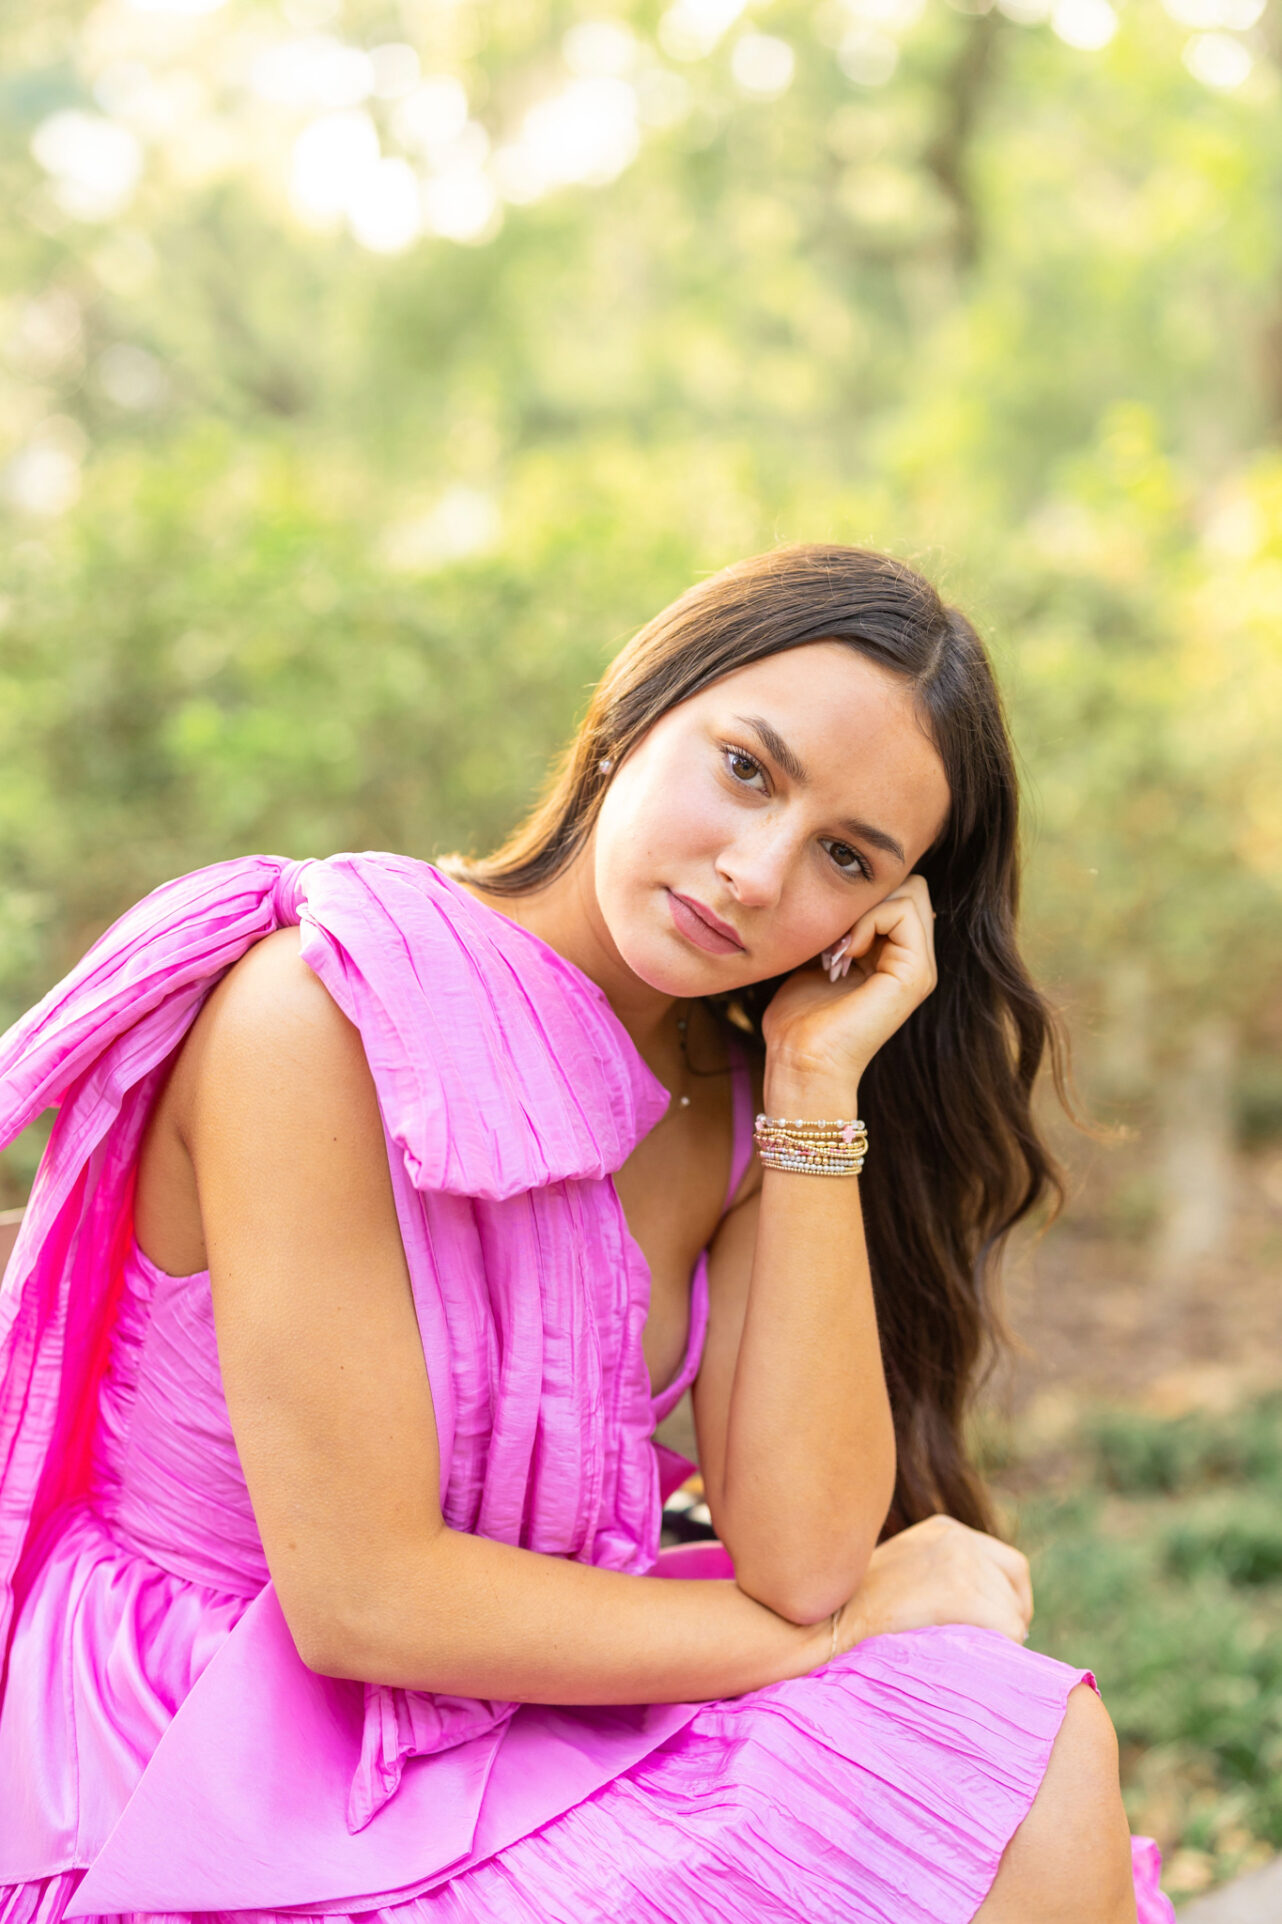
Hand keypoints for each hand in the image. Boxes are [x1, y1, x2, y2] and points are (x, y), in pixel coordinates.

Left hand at [761, 875, 937, 1088]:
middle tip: (835, 935)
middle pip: (910, 886)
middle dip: (867, 897)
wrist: (802, 1061)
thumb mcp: (819, 958)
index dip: (861, 896)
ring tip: (839, 947)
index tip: (828, 930)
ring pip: (912, 892)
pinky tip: (846, 953)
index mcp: (894, 957)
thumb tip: (840, 893)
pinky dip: (869, 920)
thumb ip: (838, 928)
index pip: (897, 891)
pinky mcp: (917, 974)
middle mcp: (913, 961)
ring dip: (865, 908)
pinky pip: (903, 912)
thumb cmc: (800, 1018)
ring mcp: (920, 968)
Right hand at [833, 1514, 1032, 1654]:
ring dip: (993, 1642)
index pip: (1011, 1567)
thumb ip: (944, 1580)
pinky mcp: (959, 1588)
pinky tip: (958, 1659)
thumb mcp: (906, 1576)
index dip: (1008, 1605)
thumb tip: (997, 1618)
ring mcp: (959, 1558)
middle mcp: (958, 1536)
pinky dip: (993, 1653)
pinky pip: (1007, 1632)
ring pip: (1012, 1616)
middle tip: (968, 1651)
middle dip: (1001, 1626)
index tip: (993, 1633)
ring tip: (952, 1655)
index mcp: (946, 1529)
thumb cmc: (858, 1615)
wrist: (818, 1622)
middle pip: (1014, 1592)